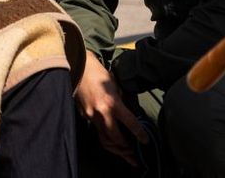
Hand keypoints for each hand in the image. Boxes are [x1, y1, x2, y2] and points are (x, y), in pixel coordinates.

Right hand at [75, 52, 148, 166]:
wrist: (79, 67)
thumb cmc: (99, 73)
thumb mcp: (115, 86)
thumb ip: (123, 101)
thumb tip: (131, 113)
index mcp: (112, 103)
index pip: (130, 123)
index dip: (139, 134)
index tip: (145, 141)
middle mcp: (101, 112)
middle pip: (115, 138)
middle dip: (126, 149)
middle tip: (135, 157)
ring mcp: (91, 116)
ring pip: (104, 139)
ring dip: (115, 149)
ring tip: (126, 156)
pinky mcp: (85, 116)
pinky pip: (97, 131)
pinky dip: (106, 140)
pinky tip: (113, 144)